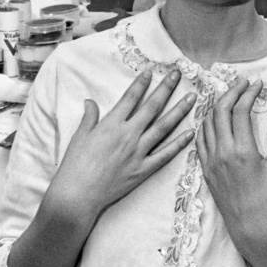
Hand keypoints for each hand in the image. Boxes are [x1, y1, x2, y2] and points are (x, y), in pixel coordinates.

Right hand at [50, 69, 195, 218]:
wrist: (78, 195)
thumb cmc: (75, 166)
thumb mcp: (79, 137)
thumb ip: (89, 118)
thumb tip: (90, 101)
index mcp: (112, 124)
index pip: (131, 97)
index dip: (141, 83)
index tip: (151, 71)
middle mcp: (128, 135)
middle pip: (152, 107)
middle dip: (166, 88)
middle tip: (177, 74)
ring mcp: (138, 152)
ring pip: (164, 127)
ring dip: (179, 111)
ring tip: (191, 98)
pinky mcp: (143, 170)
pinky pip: (165, 154)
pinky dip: (179, 143)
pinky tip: (190, 133)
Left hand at [196, 78, 266, 251]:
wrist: (250, 225)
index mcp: (243, 149)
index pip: (241, 110)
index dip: (248, 93)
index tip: (257, 84)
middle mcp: (223, 152)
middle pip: (220, 110)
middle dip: (231, 92)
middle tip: (242, 83)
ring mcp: (211, 160)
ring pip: (207, 122)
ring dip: (217, 105)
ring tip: (228, 96)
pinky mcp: (205, 168)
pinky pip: (200, 139)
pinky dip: (205, 124)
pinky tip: (213, 119)